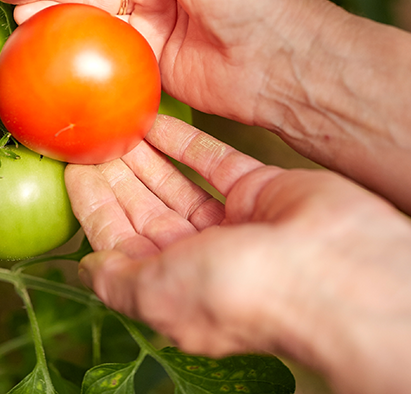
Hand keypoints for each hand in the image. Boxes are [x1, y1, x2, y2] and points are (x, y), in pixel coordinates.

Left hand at [68, 115, 410, 393]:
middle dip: (116, 170)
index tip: (70, 163)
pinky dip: (185, 139)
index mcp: (172, 286)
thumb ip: (119, 281)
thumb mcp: (163, 294)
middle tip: (89, 129)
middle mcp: (199, 255)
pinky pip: (213, 158)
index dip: (91, 202)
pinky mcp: (260, 188)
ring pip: (175, 179)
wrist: (341, 272)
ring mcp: (232, 221)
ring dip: (145, 151)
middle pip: (144, 204)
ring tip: (115, 116)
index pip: (117, 238)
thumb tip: (81, 271)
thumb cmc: (251, 293)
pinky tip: (158, 116)